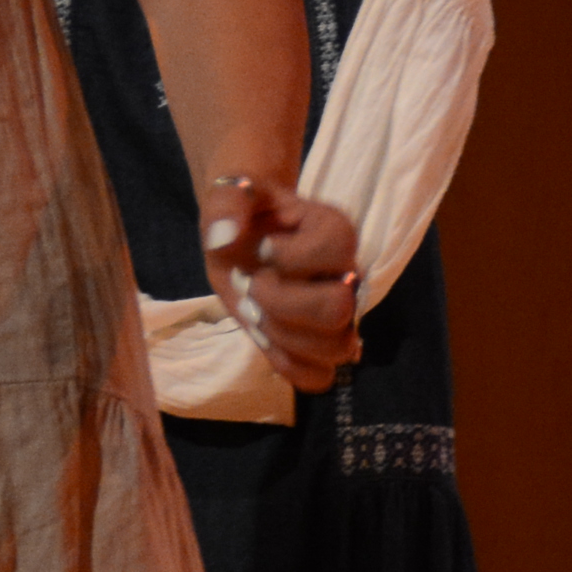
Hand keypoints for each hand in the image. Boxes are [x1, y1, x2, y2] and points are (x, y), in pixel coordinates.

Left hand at [204, 178, 359, 392]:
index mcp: (334, 231)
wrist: (243, 231)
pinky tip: (265, 339)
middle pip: (338, 309)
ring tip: (258, 312)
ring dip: (282, 336)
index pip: (336, 249)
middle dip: (282, 302)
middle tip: (255, 286)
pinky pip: (318, 376)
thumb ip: (226, 205)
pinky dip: (287, 365)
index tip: (265, 247)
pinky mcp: (316, 344)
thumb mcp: (229, 195)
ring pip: (333, 350)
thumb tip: (225, 237)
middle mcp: (347, 275)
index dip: (289, 256)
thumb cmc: (245, 212)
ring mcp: (338, 315)